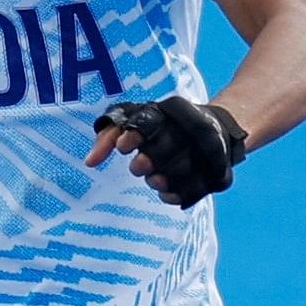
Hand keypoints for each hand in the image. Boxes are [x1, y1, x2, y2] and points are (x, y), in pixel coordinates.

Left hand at [87, 95, 247, 208]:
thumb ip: (109, 136)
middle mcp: (193, 129)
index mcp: (172, 111)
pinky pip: (197, 189)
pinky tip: (165, 193)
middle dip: (149, 160)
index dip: (134, 136)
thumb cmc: (164, 127)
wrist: (216, 129)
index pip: (151, 121)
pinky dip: (177, 194)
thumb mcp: (137, 121)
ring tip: (153, 180)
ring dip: (162, 179)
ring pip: (183, 170)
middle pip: (169, 147)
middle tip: (138, 167)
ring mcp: (209, 151)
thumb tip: (89, 162)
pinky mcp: (217, 174)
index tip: (123, 147)